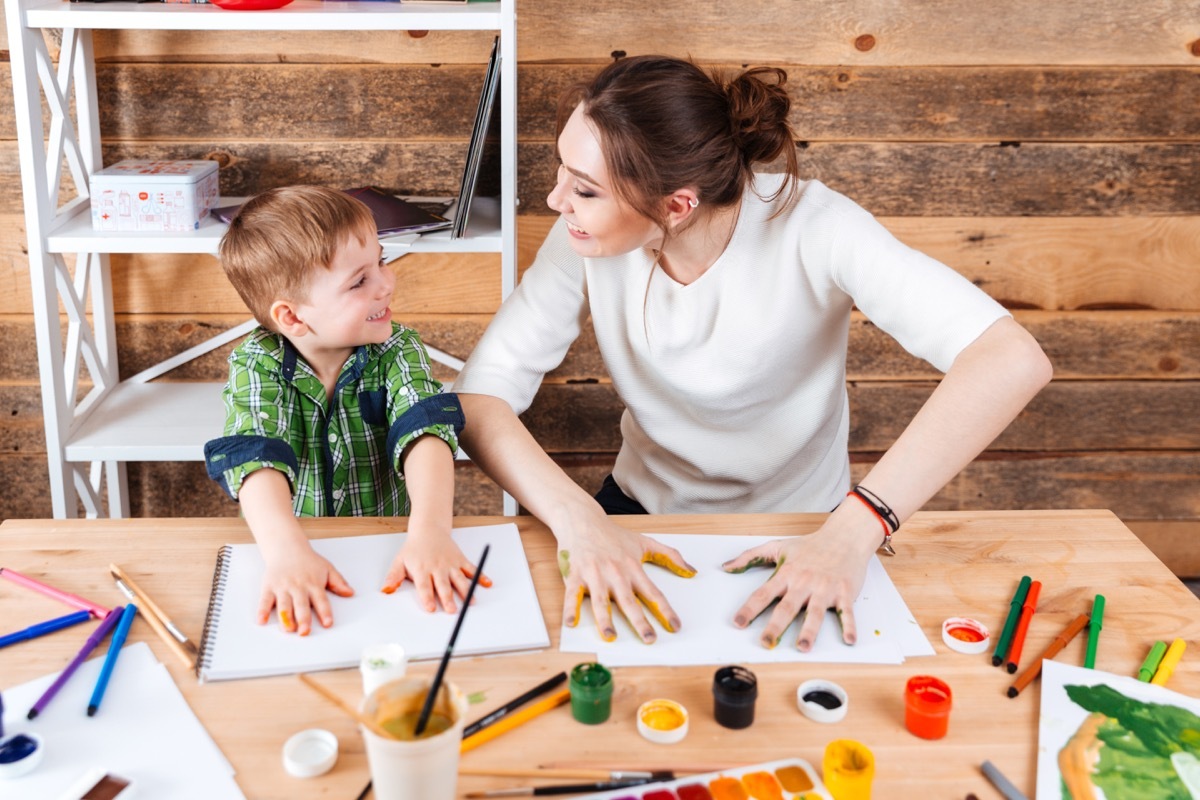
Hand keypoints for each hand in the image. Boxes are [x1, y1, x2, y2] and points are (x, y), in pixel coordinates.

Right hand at [258, 544, 353, 635]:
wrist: (287, 548)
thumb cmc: (308, 561)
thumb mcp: (327, 568)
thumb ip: (338, 582)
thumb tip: (350, 592)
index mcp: (314, 584)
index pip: (321, 600)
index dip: (325, 612)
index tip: (328, 623)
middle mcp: (298, 586)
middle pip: (301, 605)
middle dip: (303, 619)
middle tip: (305, 631)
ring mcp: (283, 587)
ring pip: (284, 604)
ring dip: (285, 618)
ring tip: (287, 629)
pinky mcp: (269, 587)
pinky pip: (265, 600)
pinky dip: (263, 610)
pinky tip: (262, 620)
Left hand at [381, 532, 491, 612]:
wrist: (428, 529)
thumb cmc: (414, 549)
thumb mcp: (399, 561)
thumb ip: (393, 577)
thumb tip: (386, 590)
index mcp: (422, 569)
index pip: (425, 586)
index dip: (427, 597)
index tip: (431, 609)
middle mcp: (437, 567)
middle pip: (443, 585)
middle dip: (448, 598)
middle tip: (452, 611)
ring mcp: (450, 563)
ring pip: (459, 579)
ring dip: (466, 591)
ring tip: (471, 602)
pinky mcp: (460, 560)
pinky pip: (472, 568)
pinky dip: (481, 576)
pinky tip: (487, 584)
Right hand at [558, 517, 695, 643]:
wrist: (582, 520)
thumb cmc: (613, 535)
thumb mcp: (645, 542)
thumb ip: (670, 556)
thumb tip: (691, 572)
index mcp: (633, 568)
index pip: (652, 593)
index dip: (665, 610)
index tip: (674, 626)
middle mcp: (615, 573)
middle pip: (629, 601)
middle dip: (639, 621)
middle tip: (649, 639)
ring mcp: (594, 574)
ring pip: (601, 600)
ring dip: (605, 619)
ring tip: (610, 636)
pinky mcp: (575, 575)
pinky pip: (572, 594)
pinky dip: (570, 608)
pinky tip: (571, 623)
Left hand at [723, 522, 875, 651]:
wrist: (844, 536)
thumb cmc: (810, 545)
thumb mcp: (777, 546)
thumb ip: (750, 556)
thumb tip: (726, 567)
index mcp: (787, 574)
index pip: (763, 594)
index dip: (749, 609)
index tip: (738, 623)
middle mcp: (804, 582)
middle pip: (787, 607)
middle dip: (775, 626)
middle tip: (766, 642)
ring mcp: (825, 588)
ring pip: (815, 612)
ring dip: (809, 631)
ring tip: (803, 647)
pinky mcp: (844, 592)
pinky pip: (846, 611)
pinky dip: (849, 625)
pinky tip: (849, 640)